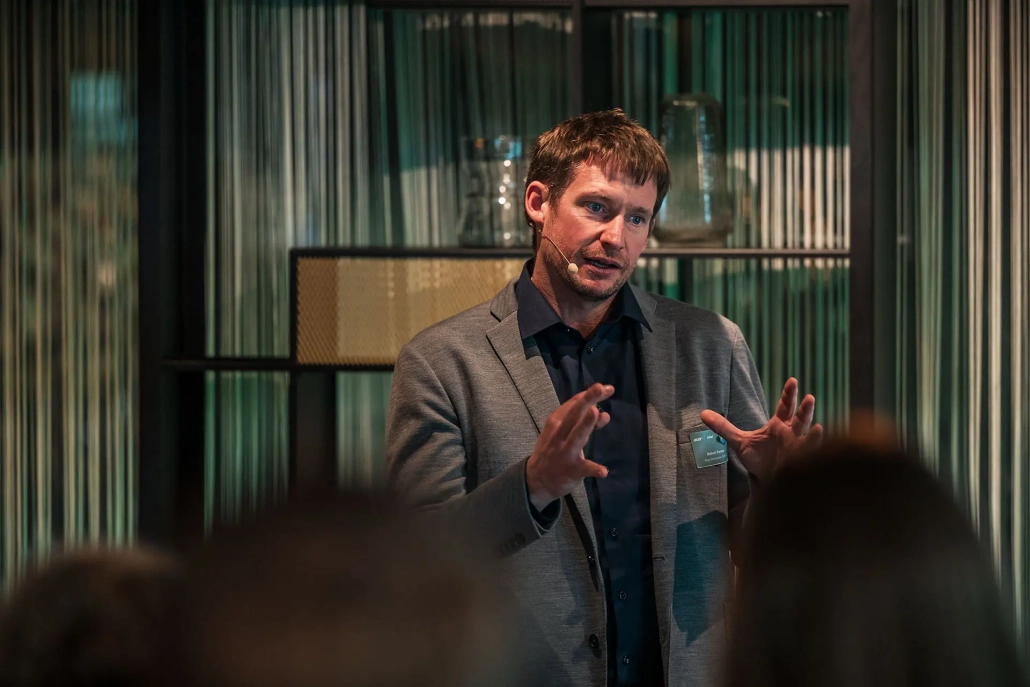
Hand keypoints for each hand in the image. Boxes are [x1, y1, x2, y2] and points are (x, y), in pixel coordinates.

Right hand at [526, 383, 613, 510]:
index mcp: (556, 422)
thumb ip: (583, 423)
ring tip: (597, 414)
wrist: (536, 480)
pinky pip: (584, 468)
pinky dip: (594, 469)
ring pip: (576, 436)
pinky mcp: (572, 470)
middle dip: (587, 401)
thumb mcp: (562, 433)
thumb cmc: (552, 450)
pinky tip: (603, 471)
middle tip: (601, 387)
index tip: (605, 388)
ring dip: (586, 425)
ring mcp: (565, 452)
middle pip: (574, 415)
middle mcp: (559, 434)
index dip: (588, 395)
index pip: (573, 405)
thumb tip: (604, 413)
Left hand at [700, 378, 822, 484]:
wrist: (764, 481)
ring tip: (812, 407)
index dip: (788, 394)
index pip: (784, 406)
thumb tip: (702, 413)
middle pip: (798, 415)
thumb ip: (723, 427)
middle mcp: (791, 432)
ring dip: (809, 418)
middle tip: (806, 394)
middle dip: (802, 405)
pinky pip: (809, 448)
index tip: (792, 380)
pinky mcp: (800, 459)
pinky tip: (819, 430)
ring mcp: (797, 445)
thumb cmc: (756, 459)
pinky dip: (813, 440)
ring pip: (806, 429)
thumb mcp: (738, 441)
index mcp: (778, 425)